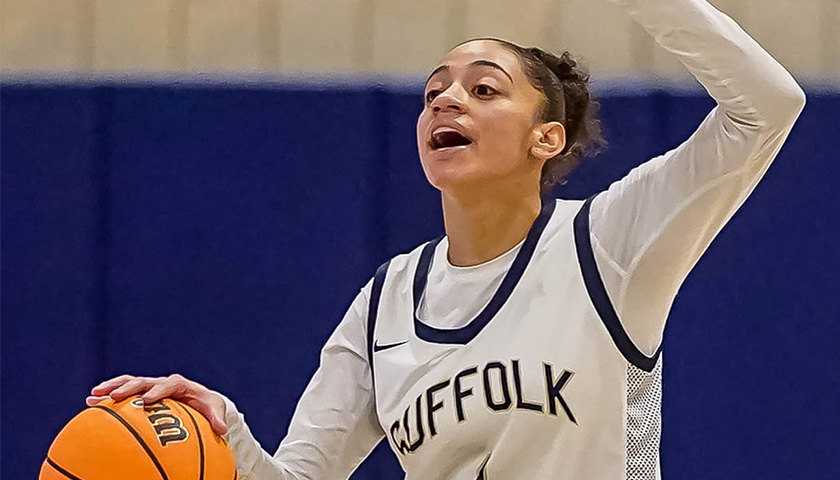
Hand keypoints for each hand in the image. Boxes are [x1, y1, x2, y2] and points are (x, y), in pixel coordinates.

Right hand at [88, 374, 227, 434]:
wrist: (199, 398)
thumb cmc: (206, 405)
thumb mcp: (213, 410)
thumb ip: (216, 419)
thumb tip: (222, 430)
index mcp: (180, 384)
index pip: (169, 384)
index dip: (158, 391)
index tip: (147, 400)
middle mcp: (162, 382)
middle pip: (144, 381)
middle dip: (130, 388)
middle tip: (115, 396)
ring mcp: (150, 385)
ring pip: (128, 382)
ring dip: (112, 387)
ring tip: (94, 395)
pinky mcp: (141, 391)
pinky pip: (122, 391)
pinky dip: (107, 395)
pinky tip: (90, 402)